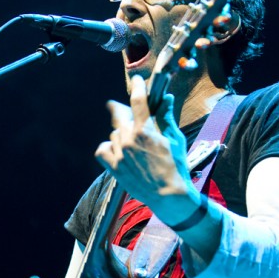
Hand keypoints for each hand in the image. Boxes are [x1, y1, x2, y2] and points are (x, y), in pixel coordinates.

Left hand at [95, 75, 192, 218]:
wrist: (168, 195)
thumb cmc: (175, 167)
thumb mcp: (175, 139)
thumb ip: (167, 117)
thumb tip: (167, 98)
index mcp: (146, 131)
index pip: (138, 101)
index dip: (137, 87)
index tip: (136, 81)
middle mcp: (129, 140)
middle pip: (120, 115)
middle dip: (123, 111)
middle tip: (126, 112)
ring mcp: (120, 154)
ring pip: (114, 133)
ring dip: (121, 134)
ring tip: (133, 144)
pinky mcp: (114, 167)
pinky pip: (103, 149)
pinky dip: (108, 148)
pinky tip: (117, 150)